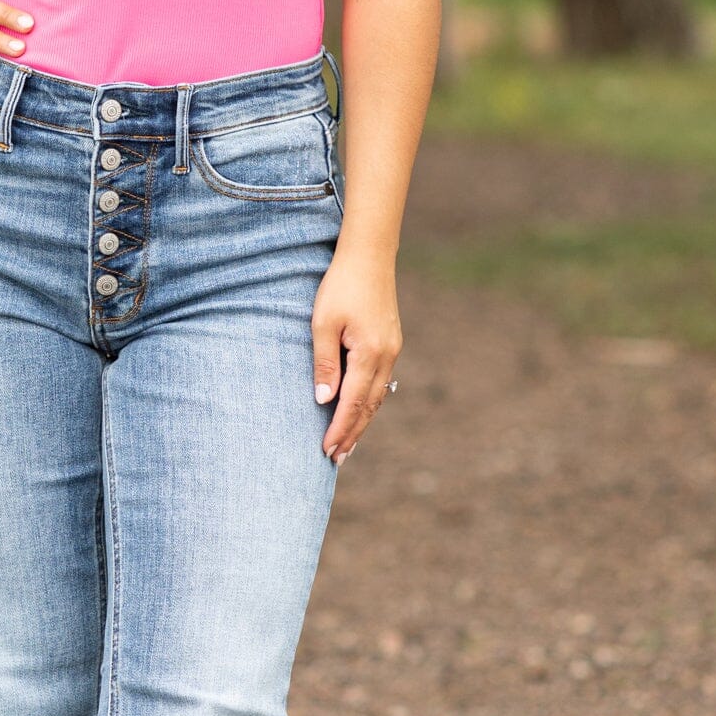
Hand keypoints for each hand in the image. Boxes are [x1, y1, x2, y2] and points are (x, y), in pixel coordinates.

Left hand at [311, 250, 401, 462]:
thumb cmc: (341, 286)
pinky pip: (380, 382)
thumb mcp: (323, 324)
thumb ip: (324, 364)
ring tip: (347, 444)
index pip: (352, 403)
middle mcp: (387, 357)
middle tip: (336, 459)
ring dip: (361, 421)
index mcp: (369, 354)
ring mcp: (392, 350)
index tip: (326, 451)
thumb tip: (324, 401)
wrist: (369, 256)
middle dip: (352, 434)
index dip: (339, 429)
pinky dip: (368, 402)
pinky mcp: (390, 343)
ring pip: (377, 396)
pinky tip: (359, 410)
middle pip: (369, 406)